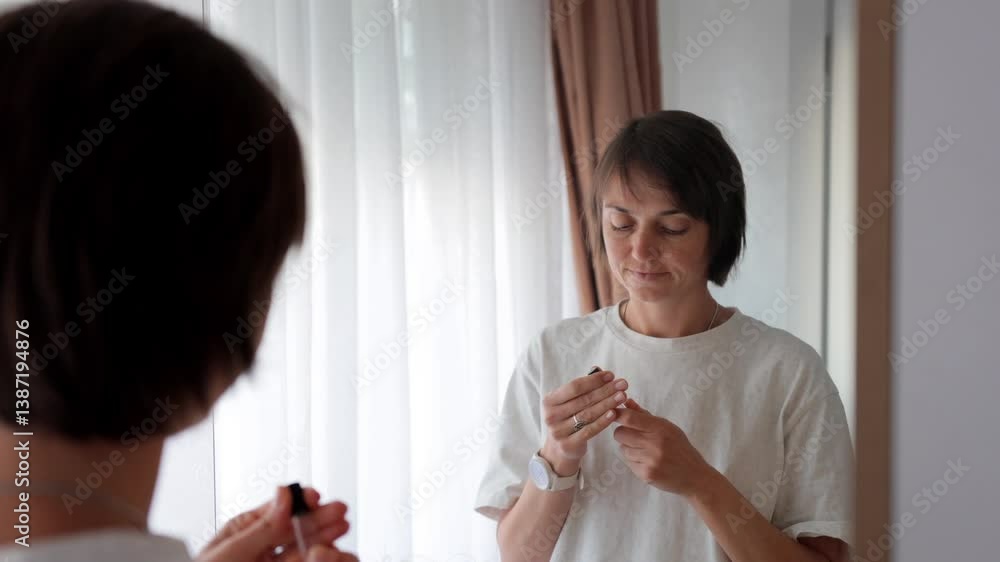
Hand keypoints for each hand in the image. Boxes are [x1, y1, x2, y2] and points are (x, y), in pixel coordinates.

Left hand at [197, 486, 356, 561]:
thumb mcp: (229, 553)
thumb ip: (261, 527)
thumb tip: (283, 494)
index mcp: (245, 533)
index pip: (277, 510)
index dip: (298, 501)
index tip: (314, 497)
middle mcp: (264, 549)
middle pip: (297, 527)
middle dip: (320, 517)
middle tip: (339, 511)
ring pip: (308, 548)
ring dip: (326, 537)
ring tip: (339, 530)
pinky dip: (324, 557)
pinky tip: (330, 552)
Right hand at [540, 367, 628, 473]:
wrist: (558, 449)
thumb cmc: (567, 419)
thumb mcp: (567, 403)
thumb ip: (580, 388)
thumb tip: (600, 371)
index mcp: (549, 401)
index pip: (574, 387)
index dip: (594, 380)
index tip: (611, 375)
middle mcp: (551, 416)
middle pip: (583, 400)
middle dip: (605, 390)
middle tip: (622, 384)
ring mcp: (558, 431)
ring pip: (588, 414)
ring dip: (607, 404)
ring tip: (622, 396)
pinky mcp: (568, 445)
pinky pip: (589, 430)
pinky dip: (603, 421)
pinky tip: (614, 413)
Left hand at [613, 399, 716, 496]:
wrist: (694, 476)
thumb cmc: (680, 448)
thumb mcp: (668, 427)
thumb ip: (645, 415)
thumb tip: (626, 402)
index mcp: (660, 428)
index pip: (629, 418)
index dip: (617, 414)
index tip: (613, 414)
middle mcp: (654, 443)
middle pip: (620, 433)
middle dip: (623, 433)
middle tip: (634, 436)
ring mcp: (649, 460)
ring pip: (622, 448)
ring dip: (629, 448)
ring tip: (645, 451)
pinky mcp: (645, 474)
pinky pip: (628, 462)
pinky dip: (634, 461)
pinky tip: (647, 462)